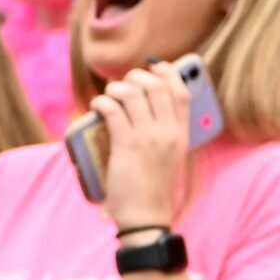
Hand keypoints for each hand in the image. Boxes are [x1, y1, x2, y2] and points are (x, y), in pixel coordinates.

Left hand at [90, 62, 198, 229]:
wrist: (145, 212)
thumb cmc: (153, 183)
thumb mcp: (170, 154)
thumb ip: (166, 129)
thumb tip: (146, 102)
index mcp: (182, 134)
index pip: (181, 93)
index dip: (169, 74)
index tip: (156, 67)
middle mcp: (168, 132)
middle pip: (157, 87)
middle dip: (137, 77)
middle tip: (125, 85)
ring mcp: (148, 138)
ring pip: (132, 94)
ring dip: (116, 89)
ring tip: (109, 96)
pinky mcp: (126, 145)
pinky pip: (112, 110)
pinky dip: (101, 102)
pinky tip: (97, 107)